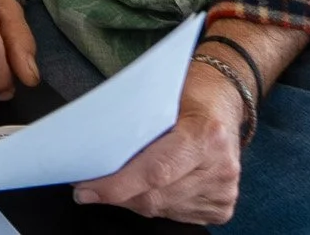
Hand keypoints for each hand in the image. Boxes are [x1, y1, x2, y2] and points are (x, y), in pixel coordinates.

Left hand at [72, 61, 246, 223]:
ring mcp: (223, 190)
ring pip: (161, 209)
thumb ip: (137, 124)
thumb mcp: (163, 95)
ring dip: (133, 200)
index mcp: (206, 135)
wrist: (223, 102)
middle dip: (117, 194)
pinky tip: (145, 188)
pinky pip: (176, 214)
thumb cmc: (189, 94)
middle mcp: (219, 166)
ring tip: (116, 184)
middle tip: (89, 188)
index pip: (155, 171)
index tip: (86, 190)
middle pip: (155, 196)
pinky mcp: (221, 206)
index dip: (117, 185)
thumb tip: (97, 150)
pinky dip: (154, 203)